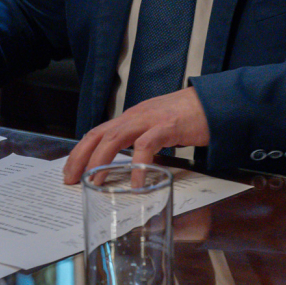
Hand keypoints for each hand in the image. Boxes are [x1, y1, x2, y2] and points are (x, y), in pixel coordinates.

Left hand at [62, 87, 209, 183]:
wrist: (214, 101)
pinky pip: (147, 146)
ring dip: (101, 160)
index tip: (71, 170)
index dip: (81, 150)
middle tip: (71, 179)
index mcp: (132, 117)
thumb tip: (131, 164)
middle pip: (99, 134)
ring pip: (115, 137)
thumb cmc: (188, 116)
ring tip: (94, 181)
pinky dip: (138, 165)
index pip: (98, 131)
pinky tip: (136, 183)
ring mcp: (150, 119)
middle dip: (82, 156)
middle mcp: (136, 115)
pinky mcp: (167, 127)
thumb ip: (142, 139)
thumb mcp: (157, 126)